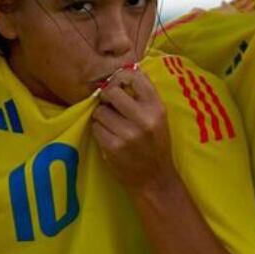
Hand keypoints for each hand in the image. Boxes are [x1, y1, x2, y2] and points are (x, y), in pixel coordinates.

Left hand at [90, 67, 175, 192]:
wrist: (155, 178)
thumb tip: (121, 75)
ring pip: (100, 111)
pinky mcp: (113, 147)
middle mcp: (144, 119)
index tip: (118, 85)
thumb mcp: (159, 119)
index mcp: (157, 108)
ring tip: (112, 125)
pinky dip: (99, 131)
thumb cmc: (156, 145)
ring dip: (101, 117)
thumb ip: (143, 99)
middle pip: (112, 92)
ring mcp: (128, 134)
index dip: (121, 78)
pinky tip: (109, 137)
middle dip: (107, 98)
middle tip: (110, 106)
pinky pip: (95, 128)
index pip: (135, 77)